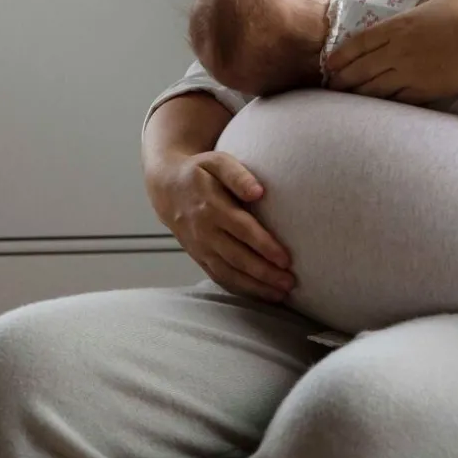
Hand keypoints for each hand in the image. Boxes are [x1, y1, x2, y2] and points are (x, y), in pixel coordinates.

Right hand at [151, 149, 296, 302]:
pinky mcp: (198, 257)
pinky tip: (259, 294)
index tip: (286, 259)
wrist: (166, 188)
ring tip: (280, 295)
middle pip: (238, 257)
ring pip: (228, 273)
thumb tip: (259, 192)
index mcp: (211, 207)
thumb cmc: (200, 172)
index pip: (242, 230)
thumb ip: (238, 175)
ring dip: (254, 287)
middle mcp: (204, 232)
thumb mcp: (216, 162)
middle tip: (290, 283)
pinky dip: (239, 288)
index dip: (265, 246)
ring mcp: (200, 248)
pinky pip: (219, 277)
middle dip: (264, 273)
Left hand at [325, 0, 457, 100]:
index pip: (361, 41)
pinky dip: (382, 103)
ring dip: (357, 93)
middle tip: (330, 85)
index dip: (342, 54)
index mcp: (400, 25)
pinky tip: (375, 108)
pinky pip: (395, 99)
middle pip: (360, 67)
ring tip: (346, 100)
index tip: (329, 63)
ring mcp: (408, 72)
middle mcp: (397, 50)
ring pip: (373, 87)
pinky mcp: (423, 90)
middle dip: (342, 77)